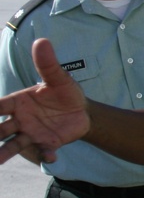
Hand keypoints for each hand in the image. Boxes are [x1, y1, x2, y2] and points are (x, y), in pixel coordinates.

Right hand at [0, 38, 89, 164]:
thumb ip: (48, 64)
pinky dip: (45, 154)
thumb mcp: (59, 78)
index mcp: (17, 102)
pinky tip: (51, 157)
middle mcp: (19, 120)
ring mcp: (31, 133)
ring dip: (5, 152)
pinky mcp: (46, 143)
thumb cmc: (64, 93)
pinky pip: (43, 151)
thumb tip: (41, 41)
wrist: (82, 111)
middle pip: (0, 128)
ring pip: (13, 144)